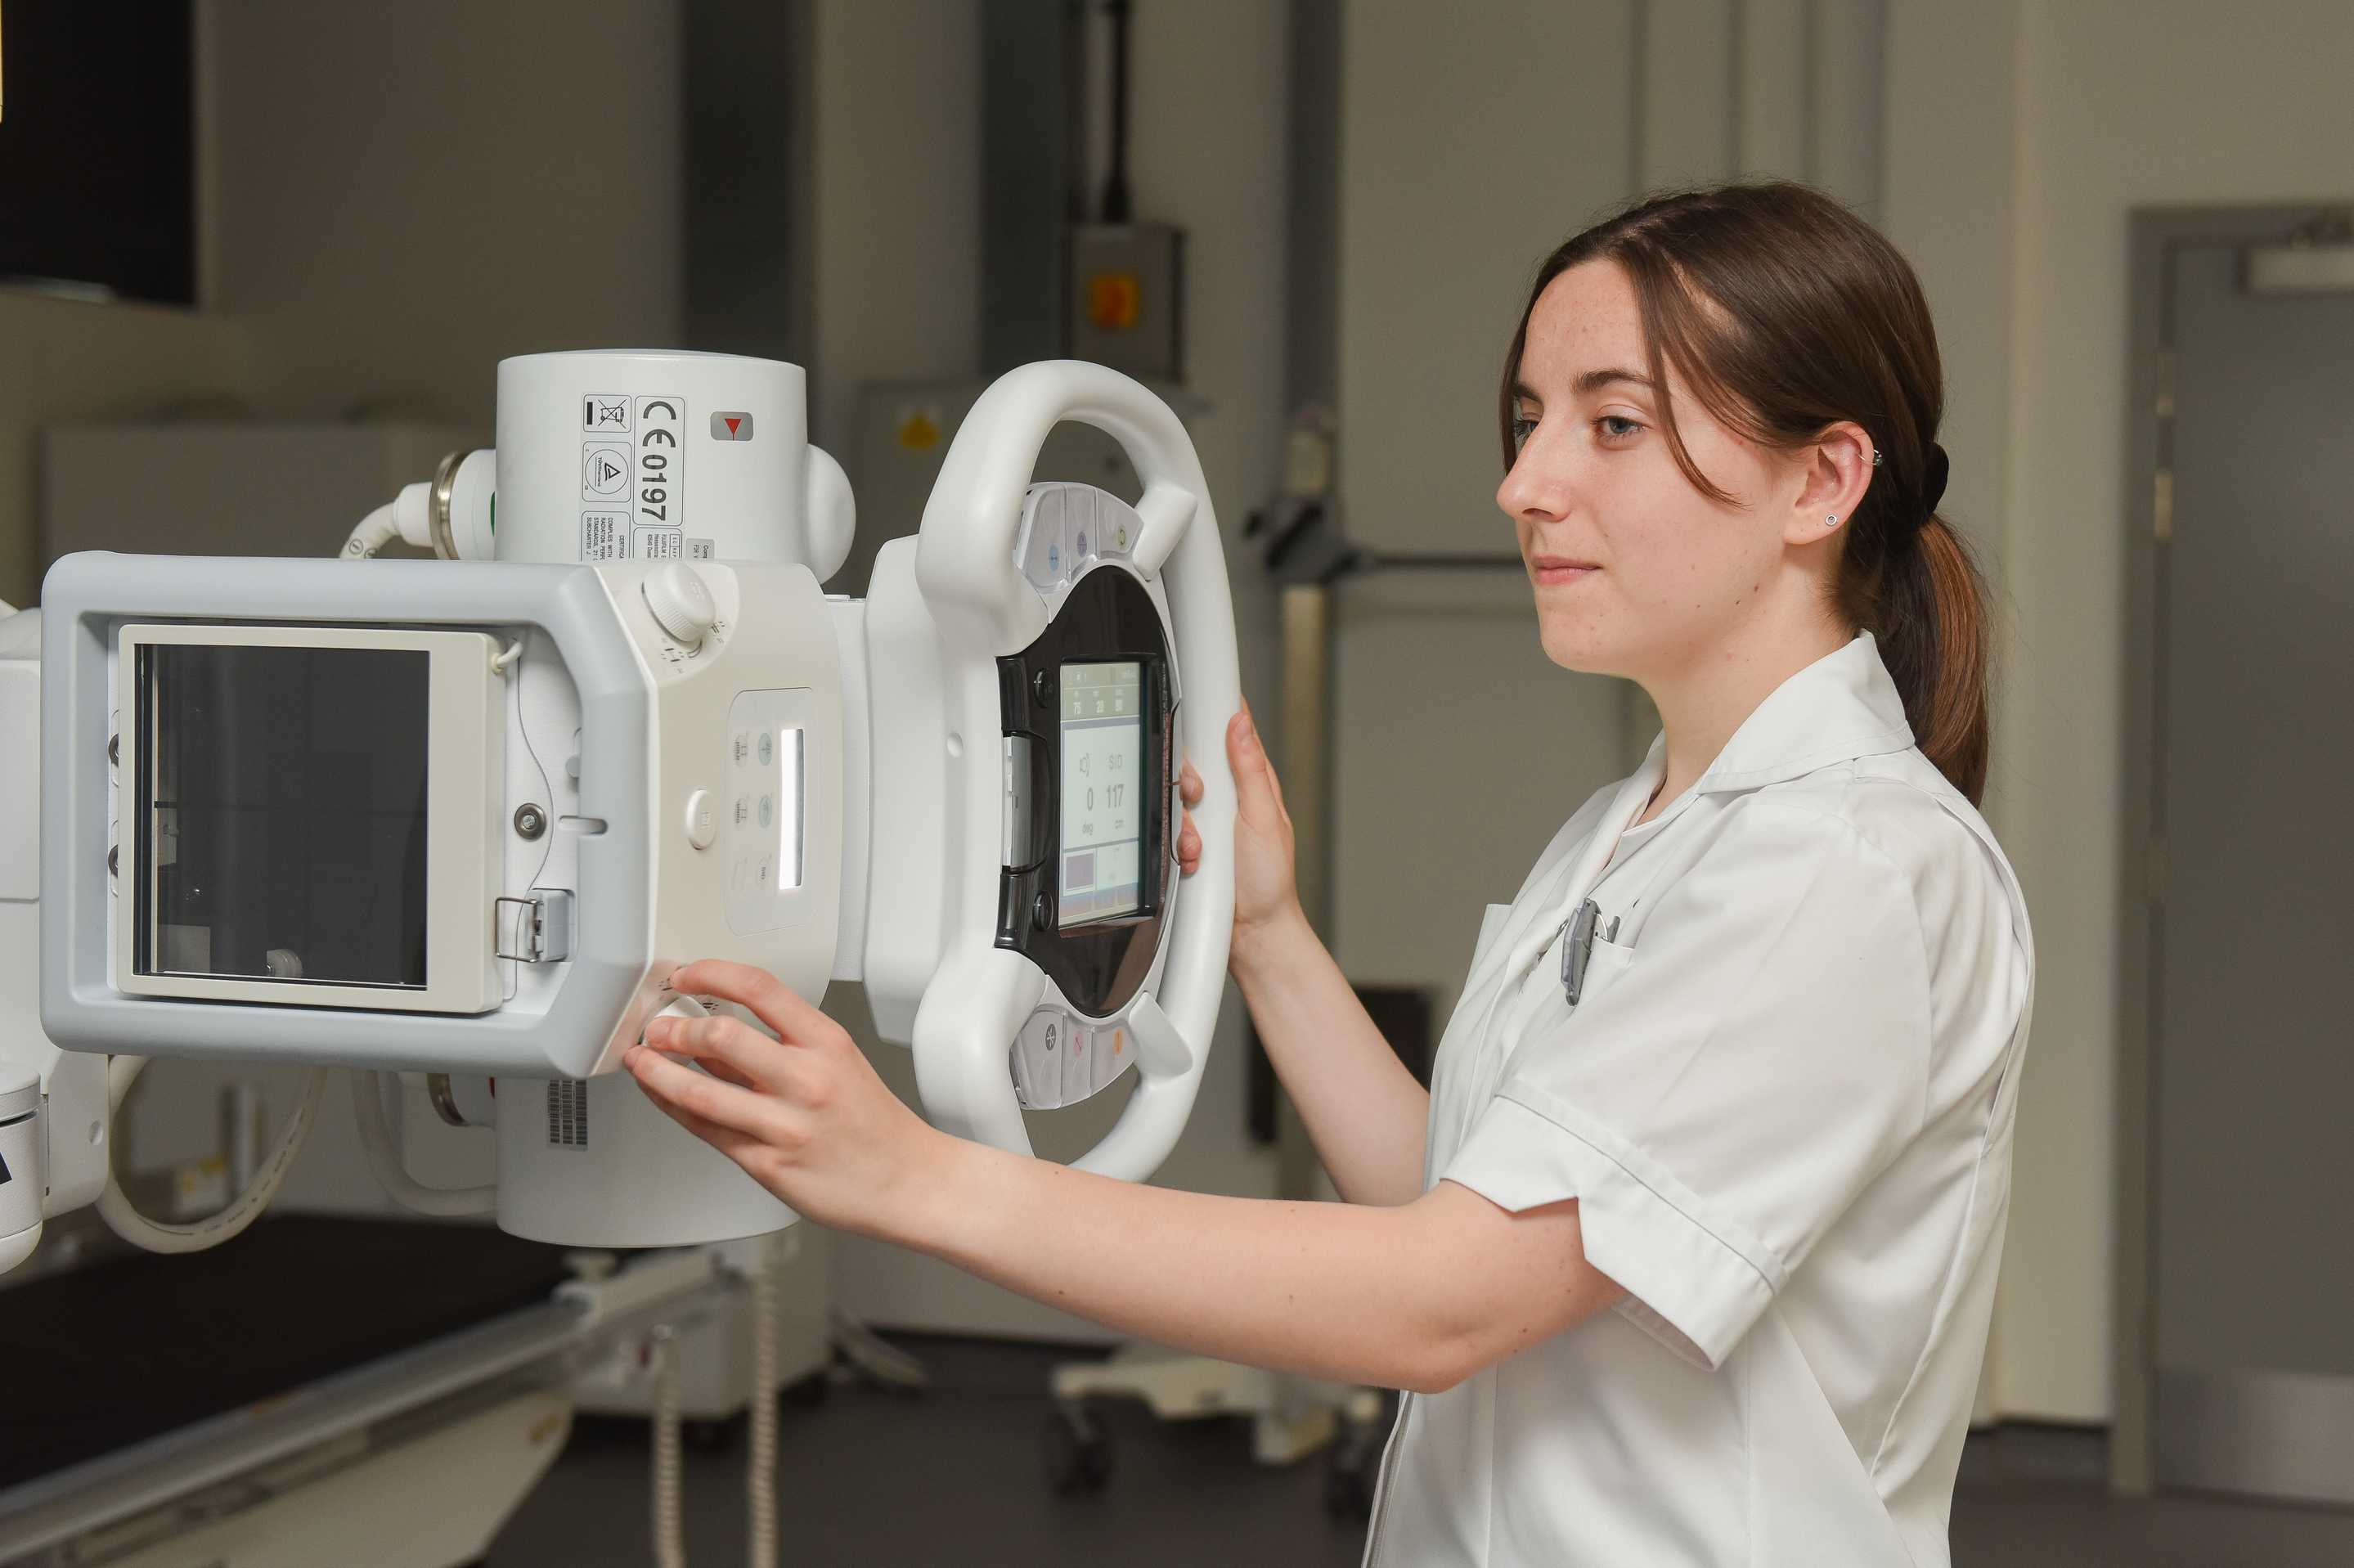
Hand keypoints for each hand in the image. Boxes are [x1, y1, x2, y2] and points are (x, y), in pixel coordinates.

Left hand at [622, 960, 953, 1239]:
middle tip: (657, 1026)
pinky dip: (672, 1108)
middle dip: (674, 1029)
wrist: (907, 1182)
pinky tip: (661, 1096)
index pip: (760, 989)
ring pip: (699, 1090)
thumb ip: (780, 1045)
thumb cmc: (874, 1125)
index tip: (687, 975)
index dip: (712, 974)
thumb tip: (716, 1028)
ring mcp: (785, 1125)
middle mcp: (806, 1080)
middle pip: (721, 1037)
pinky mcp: (767, 1165)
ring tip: (642, 1059)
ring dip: (656, 1071)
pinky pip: (705, 1130)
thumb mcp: (840, 1064)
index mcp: (827, 1043)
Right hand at [1175, 698, 1302, 960]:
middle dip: (1190, 783)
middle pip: (1193, 763)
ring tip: (1202, 846)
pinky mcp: (1188, 841)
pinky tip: (1193, 860)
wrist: (1251, 932)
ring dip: (1184, 823)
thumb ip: (1250, 771)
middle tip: (1201, 800)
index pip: (1231, 733)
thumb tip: (1240, 724)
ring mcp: (1206, 820)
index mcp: (1253, 782)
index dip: (1212, 722)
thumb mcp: (1264, 819)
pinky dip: (1176, 845)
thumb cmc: (1269, 881)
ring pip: (1175, 797)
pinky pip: (1167, 830)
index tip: (1199, 718)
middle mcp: (1229, 796)